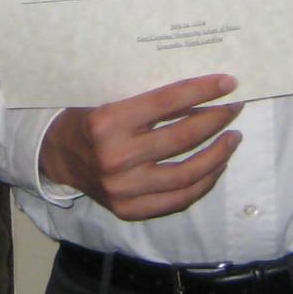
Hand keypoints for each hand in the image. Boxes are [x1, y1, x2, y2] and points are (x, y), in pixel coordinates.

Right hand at [39, 74, 242, 220]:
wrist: (58, 157)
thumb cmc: (88, 118)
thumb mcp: (109, 97)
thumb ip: (146, 97)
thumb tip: (199, 87)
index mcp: (107, 121)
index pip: (166, 102)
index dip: (201, 91)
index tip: (227, 83)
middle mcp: (116, 157)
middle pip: (182, 137)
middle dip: (216, 119)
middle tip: (234, 107)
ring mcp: (123, 189)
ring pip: (187, 174)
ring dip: (218, 154)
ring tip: (232, 137)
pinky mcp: (129, 210)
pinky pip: (178, 200)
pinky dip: (203, 182)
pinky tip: (216, 166)